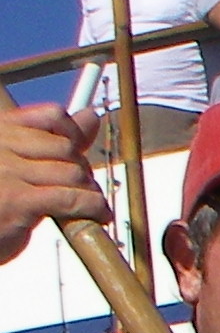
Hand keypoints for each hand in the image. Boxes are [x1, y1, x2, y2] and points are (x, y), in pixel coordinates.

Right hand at [0, 105, 105, 267]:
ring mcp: (7, 171)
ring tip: (87, 204)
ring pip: (72, 171)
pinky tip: (96, 215)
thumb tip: (91, 117)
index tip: (78, 152)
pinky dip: (92, 208)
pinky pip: (70, 198)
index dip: (74, 135)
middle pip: (66, 146)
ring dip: (88, 190)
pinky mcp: (18, 200)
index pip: (51, 116)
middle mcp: (1, 145)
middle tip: (81, 188)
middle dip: (81, 169)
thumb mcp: (14, 163)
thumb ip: (51, 141)